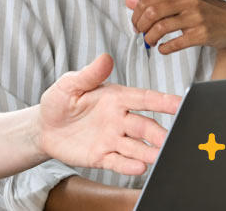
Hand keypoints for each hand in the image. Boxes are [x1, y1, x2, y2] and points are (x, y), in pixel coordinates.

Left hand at [39, 54, 180, 175]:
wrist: (43, 127)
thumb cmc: (59, 101)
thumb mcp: (69, 84)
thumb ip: (88, 74)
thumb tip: (105, 57)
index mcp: (115, 98)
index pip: (144, 99)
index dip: (163, 101)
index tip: (182, 103)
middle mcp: (119, 120)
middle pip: (145, 126)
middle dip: (159, 133)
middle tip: (170, 140)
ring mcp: (113, 139)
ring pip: (137, 147)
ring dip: (150, 152)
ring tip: (160, 157)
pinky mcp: (102, 157)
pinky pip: (119, 162)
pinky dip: (129, 165)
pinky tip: (139, 167)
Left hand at [126, 0, 225, 54]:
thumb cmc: (202, 10)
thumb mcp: (180, 0)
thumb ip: (154, 0)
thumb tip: (128, 1)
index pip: (146, 1)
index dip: (135, 15)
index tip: (136, 24)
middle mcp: (188, 0)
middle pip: (150, 13)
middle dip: (140, 26)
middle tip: (141, 33)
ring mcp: (196, 17)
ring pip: (160, 28)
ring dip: (150, 38)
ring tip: (150, 42)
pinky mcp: (202, 33)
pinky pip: (175, 43)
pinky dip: (164, 48)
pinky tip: (162, 48)